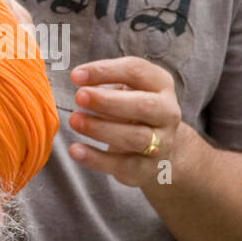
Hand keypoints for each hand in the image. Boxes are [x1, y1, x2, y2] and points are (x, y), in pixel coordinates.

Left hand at [67, 56, 181, 186]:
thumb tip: (78, 80)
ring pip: (135, 137)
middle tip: (79, 96)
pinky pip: (122, 165)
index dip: (106, 71)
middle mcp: (167, 113)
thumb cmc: (134, 110)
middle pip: (143, 106)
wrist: (162, 149)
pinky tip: (76, 149)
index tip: (76, 75)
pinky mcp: (147, 169)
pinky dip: (96, 158)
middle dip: (108, 101)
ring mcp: (162, 143)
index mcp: (161, 85)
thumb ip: (106, 82)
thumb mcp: (128, 89)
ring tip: (74, 120)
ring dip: (101, 128)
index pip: (136, 71)